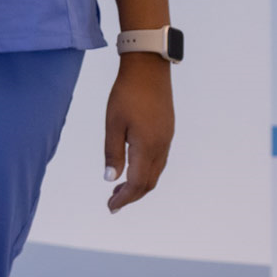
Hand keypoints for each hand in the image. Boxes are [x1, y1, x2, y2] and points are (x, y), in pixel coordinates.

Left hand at [103, 54, 174, 211]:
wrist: (149, 69)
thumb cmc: (126, 93)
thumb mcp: (113, 123)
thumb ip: (112, 152)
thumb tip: (110, 179)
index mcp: (147, 147)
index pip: (137, 183)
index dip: (124, 198)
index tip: (110, 207)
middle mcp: (161, 147)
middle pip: (149, 182)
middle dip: (131, 196)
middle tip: (112, 202)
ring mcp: (166, 139)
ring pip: (155, 172)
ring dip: (139, 185)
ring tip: (119, 189)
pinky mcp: (166, 131)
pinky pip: (159, 161)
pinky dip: (146, 172)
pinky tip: (133, 168)